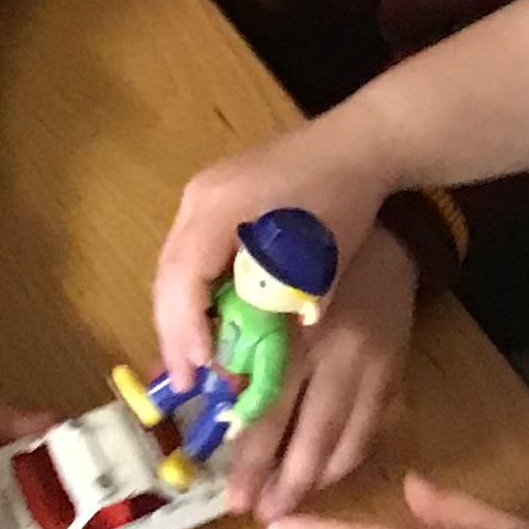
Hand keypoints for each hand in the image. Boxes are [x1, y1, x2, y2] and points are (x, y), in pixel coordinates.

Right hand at [153, 118, 396, 388]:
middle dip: (175, 333)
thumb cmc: (341, 204)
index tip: (202, 371)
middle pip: (169, 274)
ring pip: (175, 266)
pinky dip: (195, 293)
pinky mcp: (214, 198)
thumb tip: (252, 360)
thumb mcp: (316, 265)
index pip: (184, 277)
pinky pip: (190, 253)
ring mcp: (202, 194)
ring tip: (194, 363)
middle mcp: (198, 198)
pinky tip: (208, 322)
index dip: (187, 328)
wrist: (359, 145)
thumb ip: (281, 310)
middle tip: (186, 383)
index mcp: (218, 208)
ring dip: (182, 315)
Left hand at [217, 223, 417, 520]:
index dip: (250, 457)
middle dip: (277, 482)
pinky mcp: (394, 372)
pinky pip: (369, 431)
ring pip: (342, 441)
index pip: (266, 406)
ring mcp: (371, 366)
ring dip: (310, 481)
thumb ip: (217, 325)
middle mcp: (335, 351)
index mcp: (292, 328)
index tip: (230, 496)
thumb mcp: (252, 275)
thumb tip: (171, 379)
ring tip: (282, 510)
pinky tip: (321, 477)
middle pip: (305, 432)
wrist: (390, 230)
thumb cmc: (302, 247)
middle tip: (252, 514)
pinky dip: (344, 460)